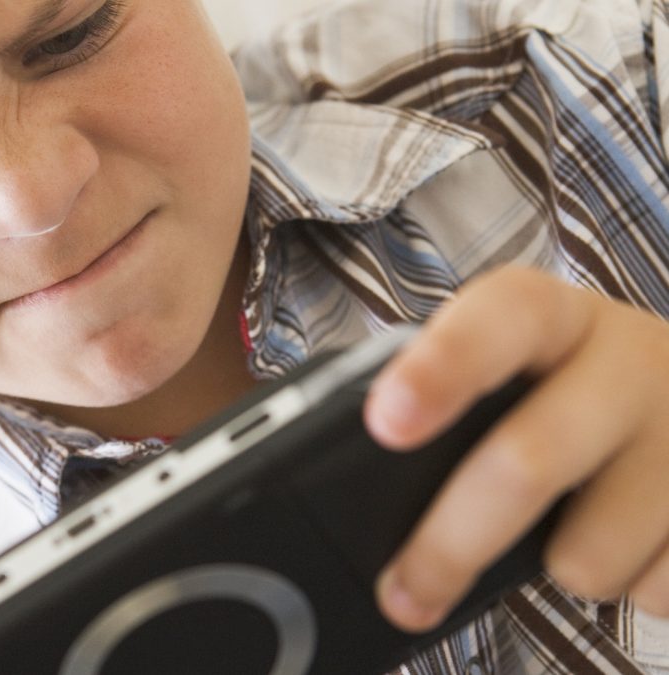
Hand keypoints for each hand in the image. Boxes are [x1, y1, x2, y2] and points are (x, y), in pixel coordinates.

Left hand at [363, 265, 668, 631]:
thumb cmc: (565, 386)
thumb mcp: (511, 366)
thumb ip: (448, 402)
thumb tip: (355, 494)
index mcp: (551, 317)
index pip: (499, 320)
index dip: (442, 369)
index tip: (388, 423)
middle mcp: (629, 362)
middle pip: (531, 460)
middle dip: (452, 542)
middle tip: (403, 592)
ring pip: (590, 554)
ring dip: (561, 566)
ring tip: (570, 523)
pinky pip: (652, 590)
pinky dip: (625, 583)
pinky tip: (631, 535)